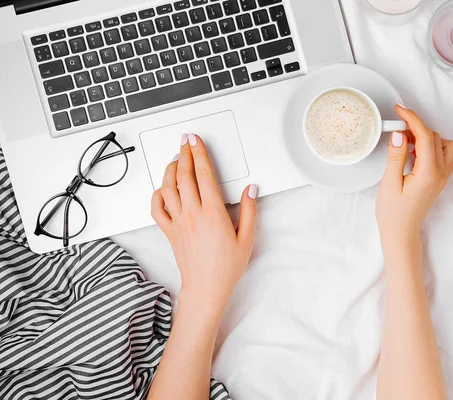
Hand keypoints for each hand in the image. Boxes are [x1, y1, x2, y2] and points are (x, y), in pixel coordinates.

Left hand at [151, 133, 257, 316]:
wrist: (206, 288)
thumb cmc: (226, 267)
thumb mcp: (247, 238)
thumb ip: (250, 211)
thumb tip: (250, 190)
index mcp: (212, 212)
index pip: (203, 174)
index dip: (199, 153)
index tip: (196, 140)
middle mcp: (192, 214)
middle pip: (184, 175)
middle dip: (184, 154)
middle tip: (185, 141)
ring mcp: (178, 222)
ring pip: (168, 188)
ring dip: (170, 169)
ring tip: (175, 159)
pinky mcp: (170, 232)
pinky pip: (157, 209)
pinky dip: (157, 195)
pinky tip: (162, 188)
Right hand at [376, 105, 452, 255]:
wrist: (401, 234)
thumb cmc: (393, 214)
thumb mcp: (389, 183)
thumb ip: (396, 157)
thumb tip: (400, 134)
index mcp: (428, 173)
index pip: (425, 136)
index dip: (412, 119)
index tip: (399, 110)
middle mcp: (440, 173)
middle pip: (435, 137)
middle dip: (416, 128)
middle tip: (397, 130)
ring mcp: (442, 177)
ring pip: (443, 145)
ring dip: (426, 138)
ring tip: (406, 144)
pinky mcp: (439, 180)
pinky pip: (443, 156)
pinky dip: (431, 148)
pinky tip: (415, 155)